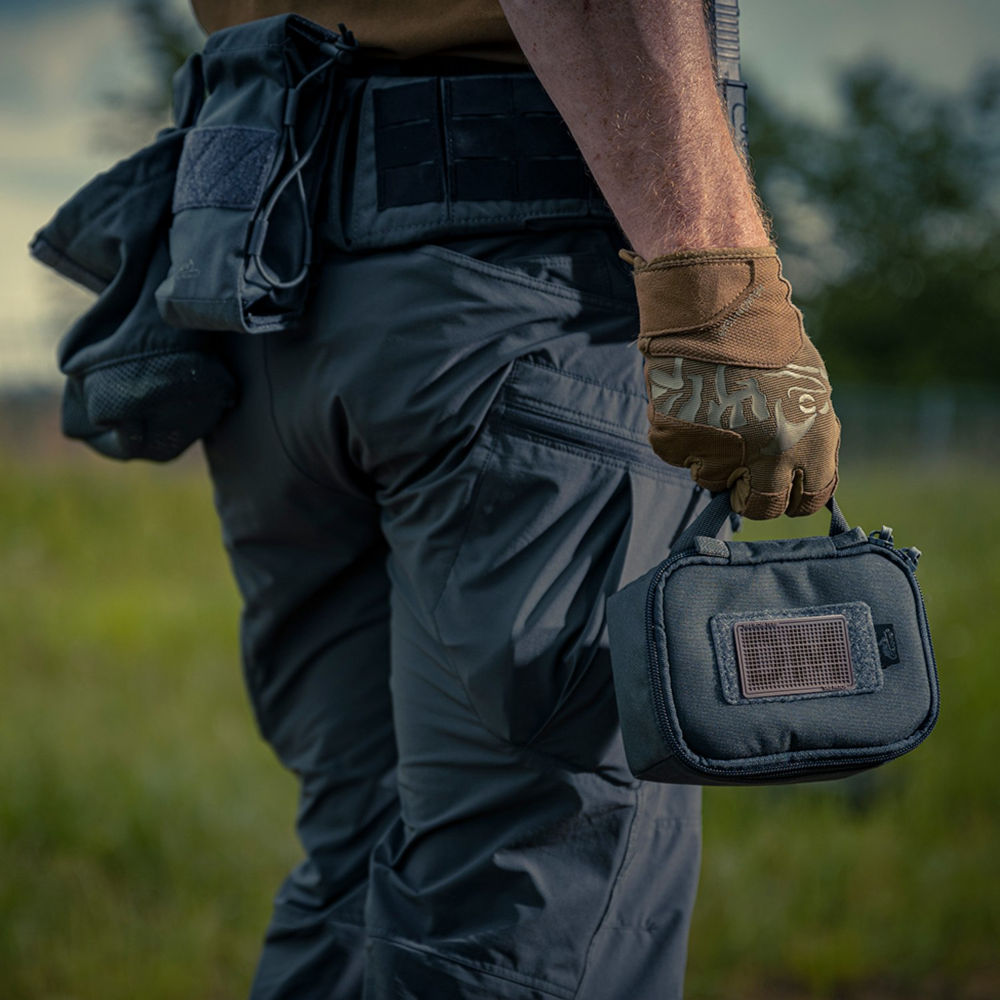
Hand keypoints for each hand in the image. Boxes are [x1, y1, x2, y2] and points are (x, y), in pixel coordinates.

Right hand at [627, 247, 839, 518]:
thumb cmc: (766, 339)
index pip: (808, 500)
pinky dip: (680, 434)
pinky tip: (688, 399)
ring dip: (710, 455)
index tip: (775, 489)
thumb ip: (806, 437)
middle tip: (738, 473)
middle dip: (748, 493)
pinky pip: (677, 453)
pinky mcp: (676, 440)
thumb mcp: (808, 388)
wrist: (714, 304)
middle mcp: (769, 453)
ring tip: (711, 408)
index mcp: (811, 439)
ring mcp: (719, 449)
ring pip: (710, 478)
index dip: (790, 498)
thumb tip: (796, 478)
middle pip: (759, 506)